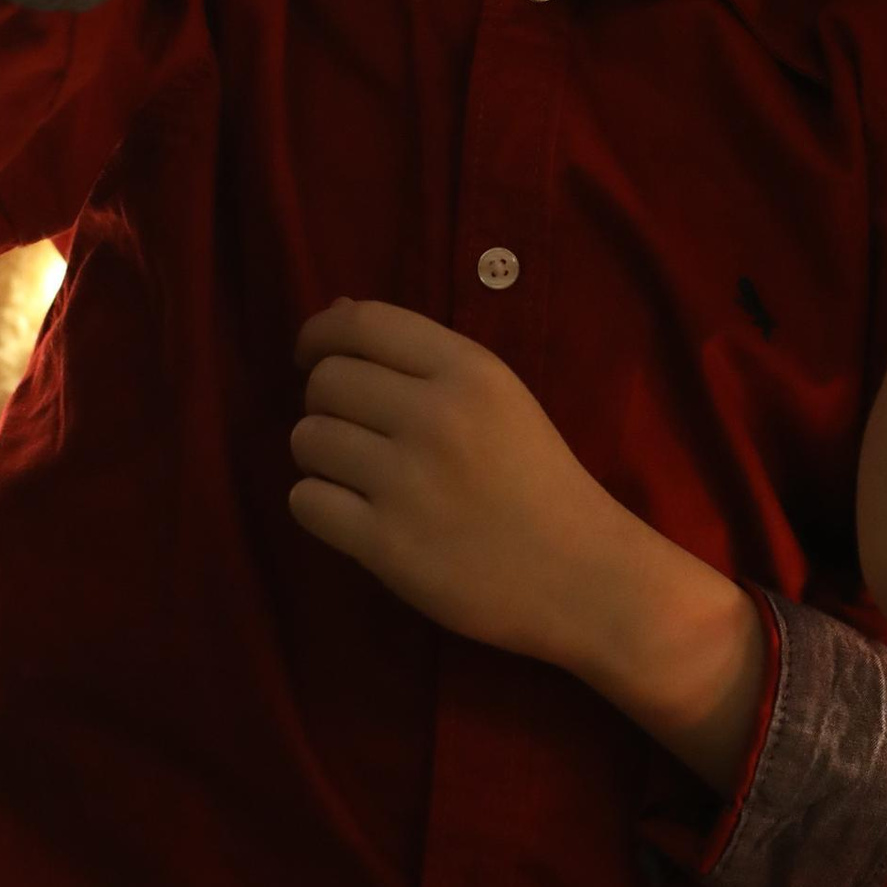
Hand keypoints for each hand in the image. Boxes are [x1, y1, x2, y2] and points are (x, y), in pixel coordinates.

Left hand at [288, 299, 632, 667]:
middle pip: (325, 382)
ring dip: (320, 456)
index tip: (310, 355)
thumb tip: (333, 313)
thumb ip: (420, 356)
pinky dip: (320, 506)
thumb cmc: (539, 480)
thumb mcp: (499, 396)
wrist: (581, 573)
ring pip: (307, 440)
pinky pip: (306, 502)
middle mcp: (435, 416)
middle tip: (353, 431)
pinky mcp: (386, 545)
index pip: (360, 324)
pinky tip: (355, 514)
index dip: (318, 334)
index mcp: (469, 371)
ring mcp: (408, 483)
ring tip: (357, 476)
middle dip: (324, 403)